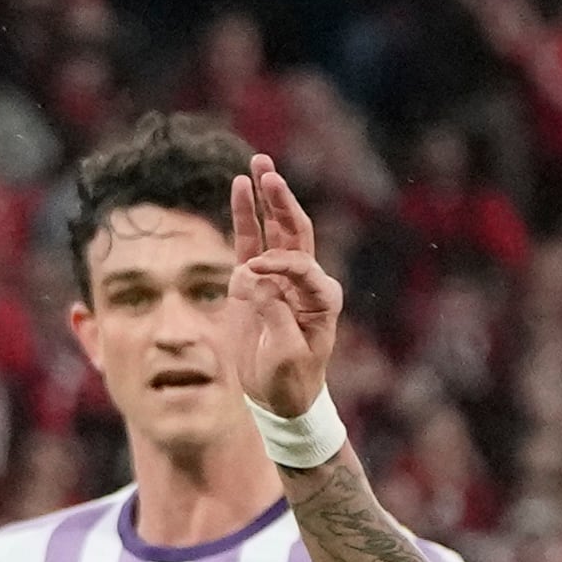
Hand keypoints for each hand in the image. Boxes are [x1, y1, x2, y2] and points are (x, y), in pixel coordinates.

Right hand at [227, 156, 344, 421]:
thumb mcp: (288, 355)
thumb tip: (254, 278)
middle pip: (296, 231)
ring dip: (268, 197)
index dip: (276, 265)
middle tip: (270, 175)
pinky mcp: (255, 281)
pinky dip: (246, 215)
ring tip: (260, 163)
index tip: (251, 277)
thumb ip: (275, 314)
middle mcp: (305, 280)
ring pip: (275, 229)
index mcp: (322, 298)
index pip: (301, 265)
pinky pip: (250, 242)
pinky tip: (239, 187)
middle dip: (283, 203)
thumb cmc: (291, 380)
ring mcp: (279, 276)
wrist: (280, 398)